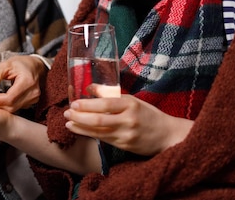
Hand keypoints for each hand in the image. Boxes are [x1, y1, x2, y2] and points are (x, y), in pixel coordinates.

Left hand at [0, 54, 46, 112]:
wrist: (33, 66)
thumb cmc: (22, 64)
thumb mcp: (6, 65)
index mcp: (27, 82)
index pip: (9, 98)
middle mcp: (33, 93)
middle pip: (10, 106)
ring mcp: (34, 99)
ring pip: (12, 109)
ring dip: (1, 104)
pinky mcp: (32, 102)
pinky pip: (16, 108)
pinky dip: (7, 104)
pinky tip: (4, 96)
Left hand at [63, 85, 193, 155]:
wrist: (167, 135)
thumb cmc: (149, 115)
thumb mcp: (133, 101)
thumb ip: (112, 96)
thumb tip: (90, 88)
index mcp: (130, 104)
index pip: (105, 104)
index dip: (87, 104)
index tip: (74, 103)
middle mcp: (128, 120)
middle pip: (98, 120)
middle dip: (79, 117)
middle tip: (67, 113)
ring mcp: (126, 134)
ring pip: (98, 132)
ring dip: (80, 128)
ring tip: (68, 123)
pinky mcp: (125, 146)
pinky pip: (103, 139)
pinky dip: (89, 135)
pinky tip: (80, 131)